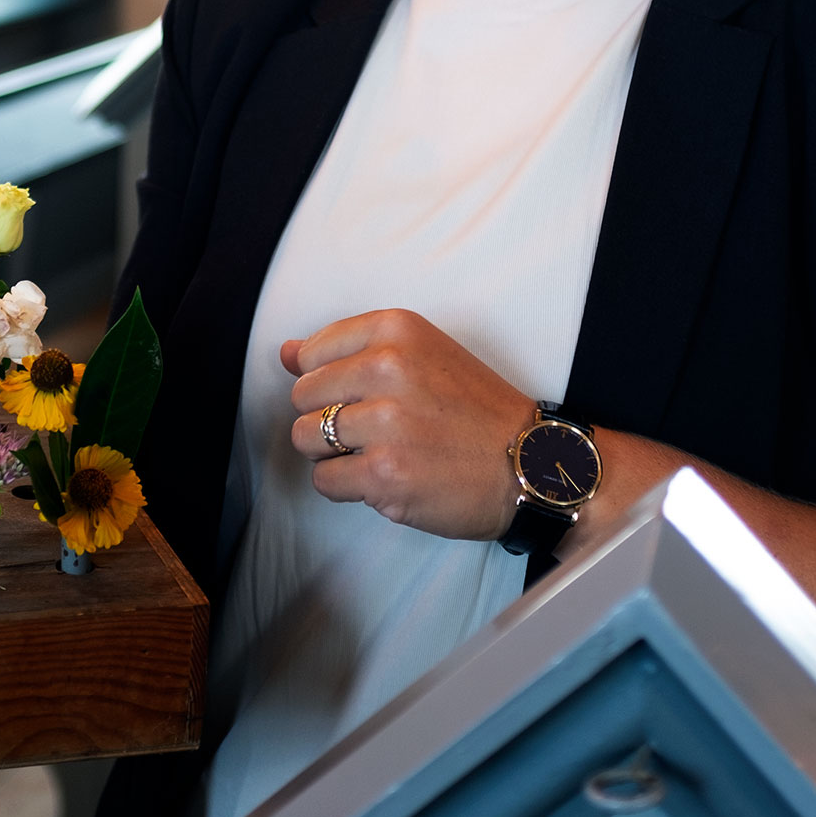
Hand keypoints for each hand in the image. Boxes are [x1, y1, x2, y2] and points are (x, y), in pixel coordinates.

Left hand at [283, 310, 536, 541]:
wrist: (531, 463)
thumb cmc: (475, 410)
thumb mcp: (421, 355)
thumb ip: (349, 350)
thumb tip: (284, 353)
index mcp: (396, 329)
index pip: (312, 352)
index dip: (327, 382)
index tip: (362, 395)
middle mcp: (388, 367)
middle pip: (303, 396)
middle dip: (327, 418)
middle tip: (374, 430)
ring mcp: (385, 423)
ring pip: (306, 438)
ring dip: (333, 454)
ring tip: (378, 453)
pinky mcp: (384, 474)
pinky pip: (325, 480)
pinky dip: (347, 487)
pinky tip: (386, 478)